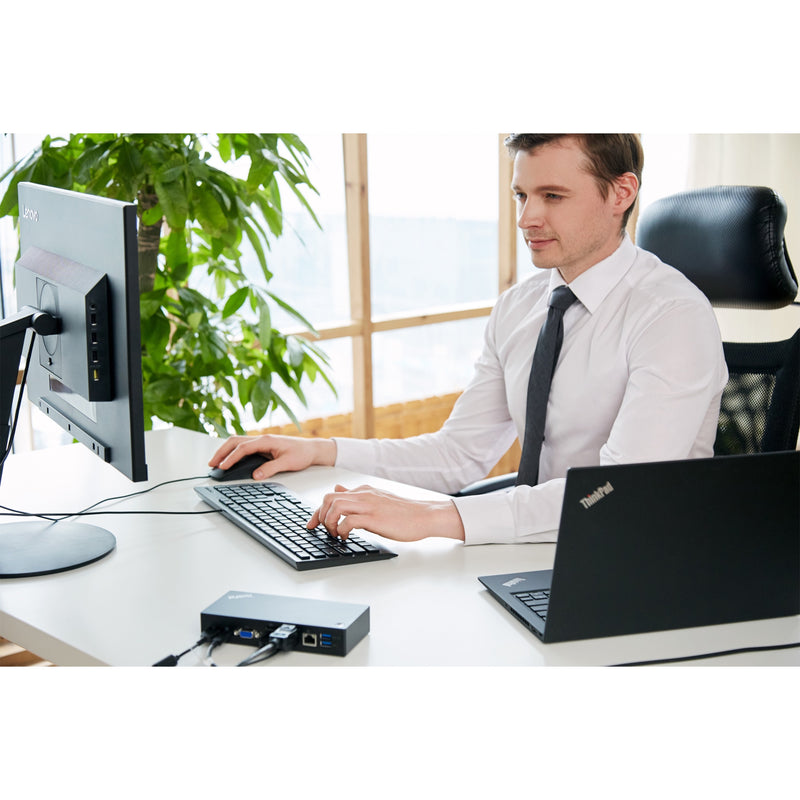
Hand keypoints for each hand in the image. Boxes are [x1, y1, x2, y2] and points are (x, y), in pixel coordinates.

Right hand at [208, 434, 335, 479]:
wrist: (312, 449)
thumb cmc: (302, 453)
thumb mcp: (288, 463)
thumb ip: (271, 468)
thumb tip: (255, 475)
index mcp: (266, 440)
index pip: (243, 448)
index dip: (231, 458)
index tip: (222, 467)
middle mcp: (262, 438)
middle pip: (235, 441)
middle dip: (221, 452)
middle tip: (211, 464)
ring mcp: (261, 441)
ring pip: (237, 442)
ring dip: (225, 451)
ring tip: (215, 462)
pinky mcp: (262, 446)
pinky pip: (243, 446)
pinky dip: (232, 451)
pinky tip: (228, 459)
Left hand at [308, 484, 465, 541]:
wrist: (424, 515)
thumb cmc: (404, 512)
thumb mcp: (377, 499)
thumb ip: (357, 496)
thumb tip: (339, 489)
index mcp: (364, 491)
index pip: (332, 495)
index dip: (318, 510)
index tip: (312, 524)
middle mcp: (364, 495)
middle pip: (329, 498)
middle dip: (319, 516)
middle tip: (322, 530)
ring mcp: (369, 505)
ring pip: (335, 507)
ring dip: (329, 523)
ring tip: (335, 534)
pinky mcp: (374, 518)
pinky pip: (348, 521)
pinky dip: (341, 530)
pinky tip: (345, 537)